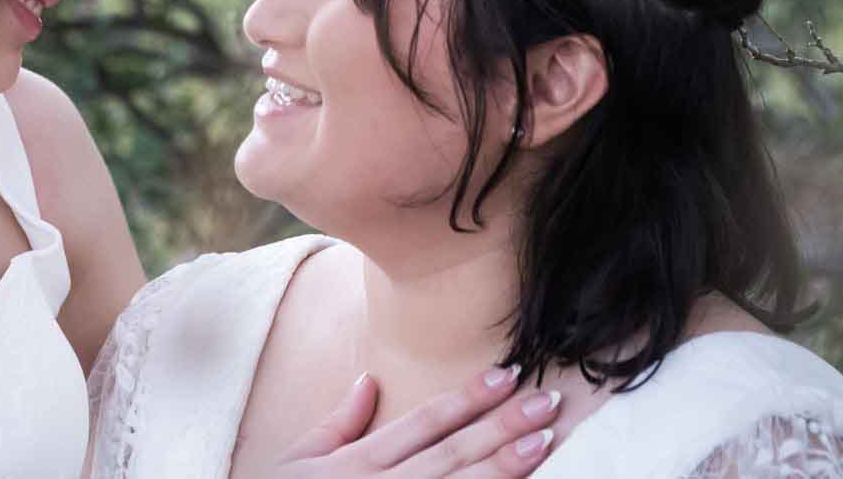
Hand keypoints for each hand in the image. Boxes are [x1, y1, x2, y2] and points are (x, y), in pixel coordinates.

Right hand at [271, 368, 560, 477]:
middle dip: (501, 425)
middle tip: (547, 400)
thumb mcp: (295, 461)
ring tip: (544, 441)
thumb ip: (337, 424)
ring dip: (503, 466)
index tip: (506, 375)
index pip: (424, 423)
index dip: (467, 399)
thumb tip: (369, 382)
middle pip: (451, 453)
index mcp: (357, 463)